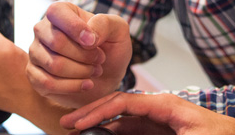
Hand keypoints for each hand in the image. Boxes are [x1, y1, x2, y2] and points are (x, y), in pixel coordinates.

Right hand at [28, 2, 132, 107]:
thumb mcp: (118, 30)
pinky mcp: (34, 75)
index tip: (94, 42)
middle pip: (57, 42)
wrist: (107, 75)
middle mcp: (43, 29)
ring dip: (81, 71)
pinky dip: (72, 86)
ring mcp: (36, 52)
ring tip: (94, 70)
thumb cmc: (110, 48)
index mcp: (60, 11)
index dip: (75, 28)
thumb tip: (87, 36)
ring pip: (54, 65)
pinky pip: (47, 83)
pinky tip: (87, 84)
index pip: (56, 12)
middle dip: (84, 55)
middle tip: (100, 59)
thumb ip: (105, 24)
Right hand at [60, 92, 234, 134]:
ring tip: (78, 132)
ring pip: (124, 123)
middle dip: (92, 115)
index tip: (77, 121)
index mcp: (167, 105)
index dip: (98, 110)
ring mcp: (162, 123)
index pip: (124, 101)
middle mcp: (162, 110)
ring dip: (101, 127)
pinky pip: (134, 132)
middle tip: (67, 124)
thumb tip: (122, 133)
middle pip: (119, 109)